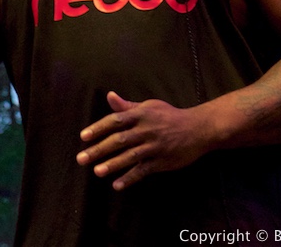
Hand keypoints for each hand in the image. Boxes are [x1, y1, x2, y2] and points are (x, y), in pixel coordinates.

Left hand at [76, 91, 209, 190]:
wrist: (198, 128)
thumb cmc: (169, 116)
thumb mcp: (149, 106)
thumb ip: (127, 106)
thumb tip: (109, 96)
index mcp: (141, 114)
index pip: (116, 120)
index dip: (98, 128)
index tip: (84, 137)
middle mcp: (147, 129)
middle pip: (119, 140)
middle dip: (99, 149)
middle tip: (82, 158)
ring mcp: (155, 146)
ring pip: (130, 156)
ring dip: (113, 164)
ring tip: (97, 172)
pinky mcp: (163, 161)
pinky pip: (144, 170)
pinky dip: (130, 178)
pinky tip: (117, 185)